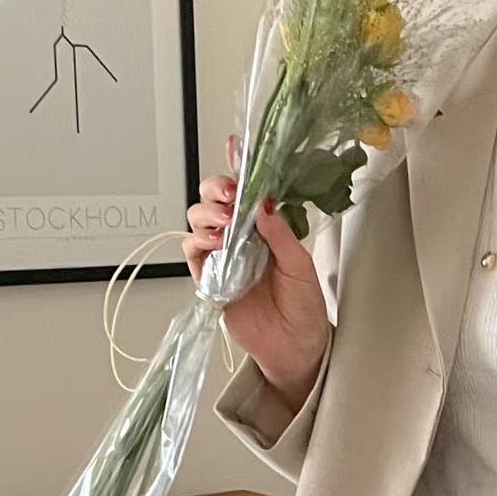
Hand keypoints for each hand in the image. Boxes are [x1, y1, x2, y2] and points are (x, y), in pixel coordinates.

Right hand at [184, 135, 328, 412]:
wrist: (295, 347)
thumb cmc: (304, 307)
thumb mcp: (300, 265)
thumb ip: (279, 233)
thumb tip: (261, 202)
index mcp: (265, 228)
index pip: (247, 191)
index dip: (238, 167)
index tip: (235, 148)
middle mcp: (241, 237)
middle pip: (214, 199)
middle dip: (216, 189)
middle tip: (229, 196)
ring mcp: (223, 256)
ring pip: (199, 220)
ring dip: (207, 214)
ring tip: (225, 225)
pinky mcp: (209, 278)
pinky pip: (192, 252)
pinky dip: (197, 242)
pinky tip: (214, 244)